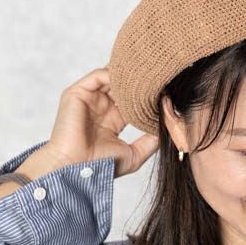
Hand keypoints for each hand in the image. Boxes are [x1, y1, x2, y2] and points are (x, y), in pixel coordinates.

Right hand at [40, 67, 158, 177]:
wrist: (76, 171)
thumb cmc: (101, 167)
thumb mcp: (134, 154)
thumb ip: (151, 141)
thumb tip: (168, 127)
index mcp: (113, 120)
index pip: (133, 99)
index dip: (148, 95)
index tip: (166, 90)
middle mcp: (101, 107)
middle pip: (123, 85)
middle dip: (140, 81)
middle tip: (160, 74)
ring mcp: (89, 99)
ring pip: (112, 77)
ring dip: (129, 75)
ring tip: (147, 74)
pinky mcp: (77, 93)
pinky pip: (98, 75)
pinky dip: (114, 73)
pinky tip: (130, 81)